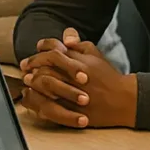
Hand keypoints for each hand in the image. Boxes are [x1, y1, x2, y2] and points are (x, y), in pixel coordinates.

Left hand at [21, 34, 136, 128]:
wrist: (124, 101)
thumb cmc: (108, 75)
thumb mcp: (95, 54)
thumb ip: (78, 45)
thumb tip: (63, 38)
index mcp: (79, 61)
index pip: (54, 49)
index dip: (43, 46)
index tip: (37, 48)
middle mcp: (74, 76)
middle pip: (45, 66)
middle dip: (32, 64)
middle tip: (25, 66)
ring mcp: (73, 94)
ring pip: (45, 85)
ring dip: (34, 81)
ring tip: (28, 79)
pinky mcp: (73, 111)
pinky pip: (49, 105)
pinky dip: (39, 99)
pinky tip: (34, 95)